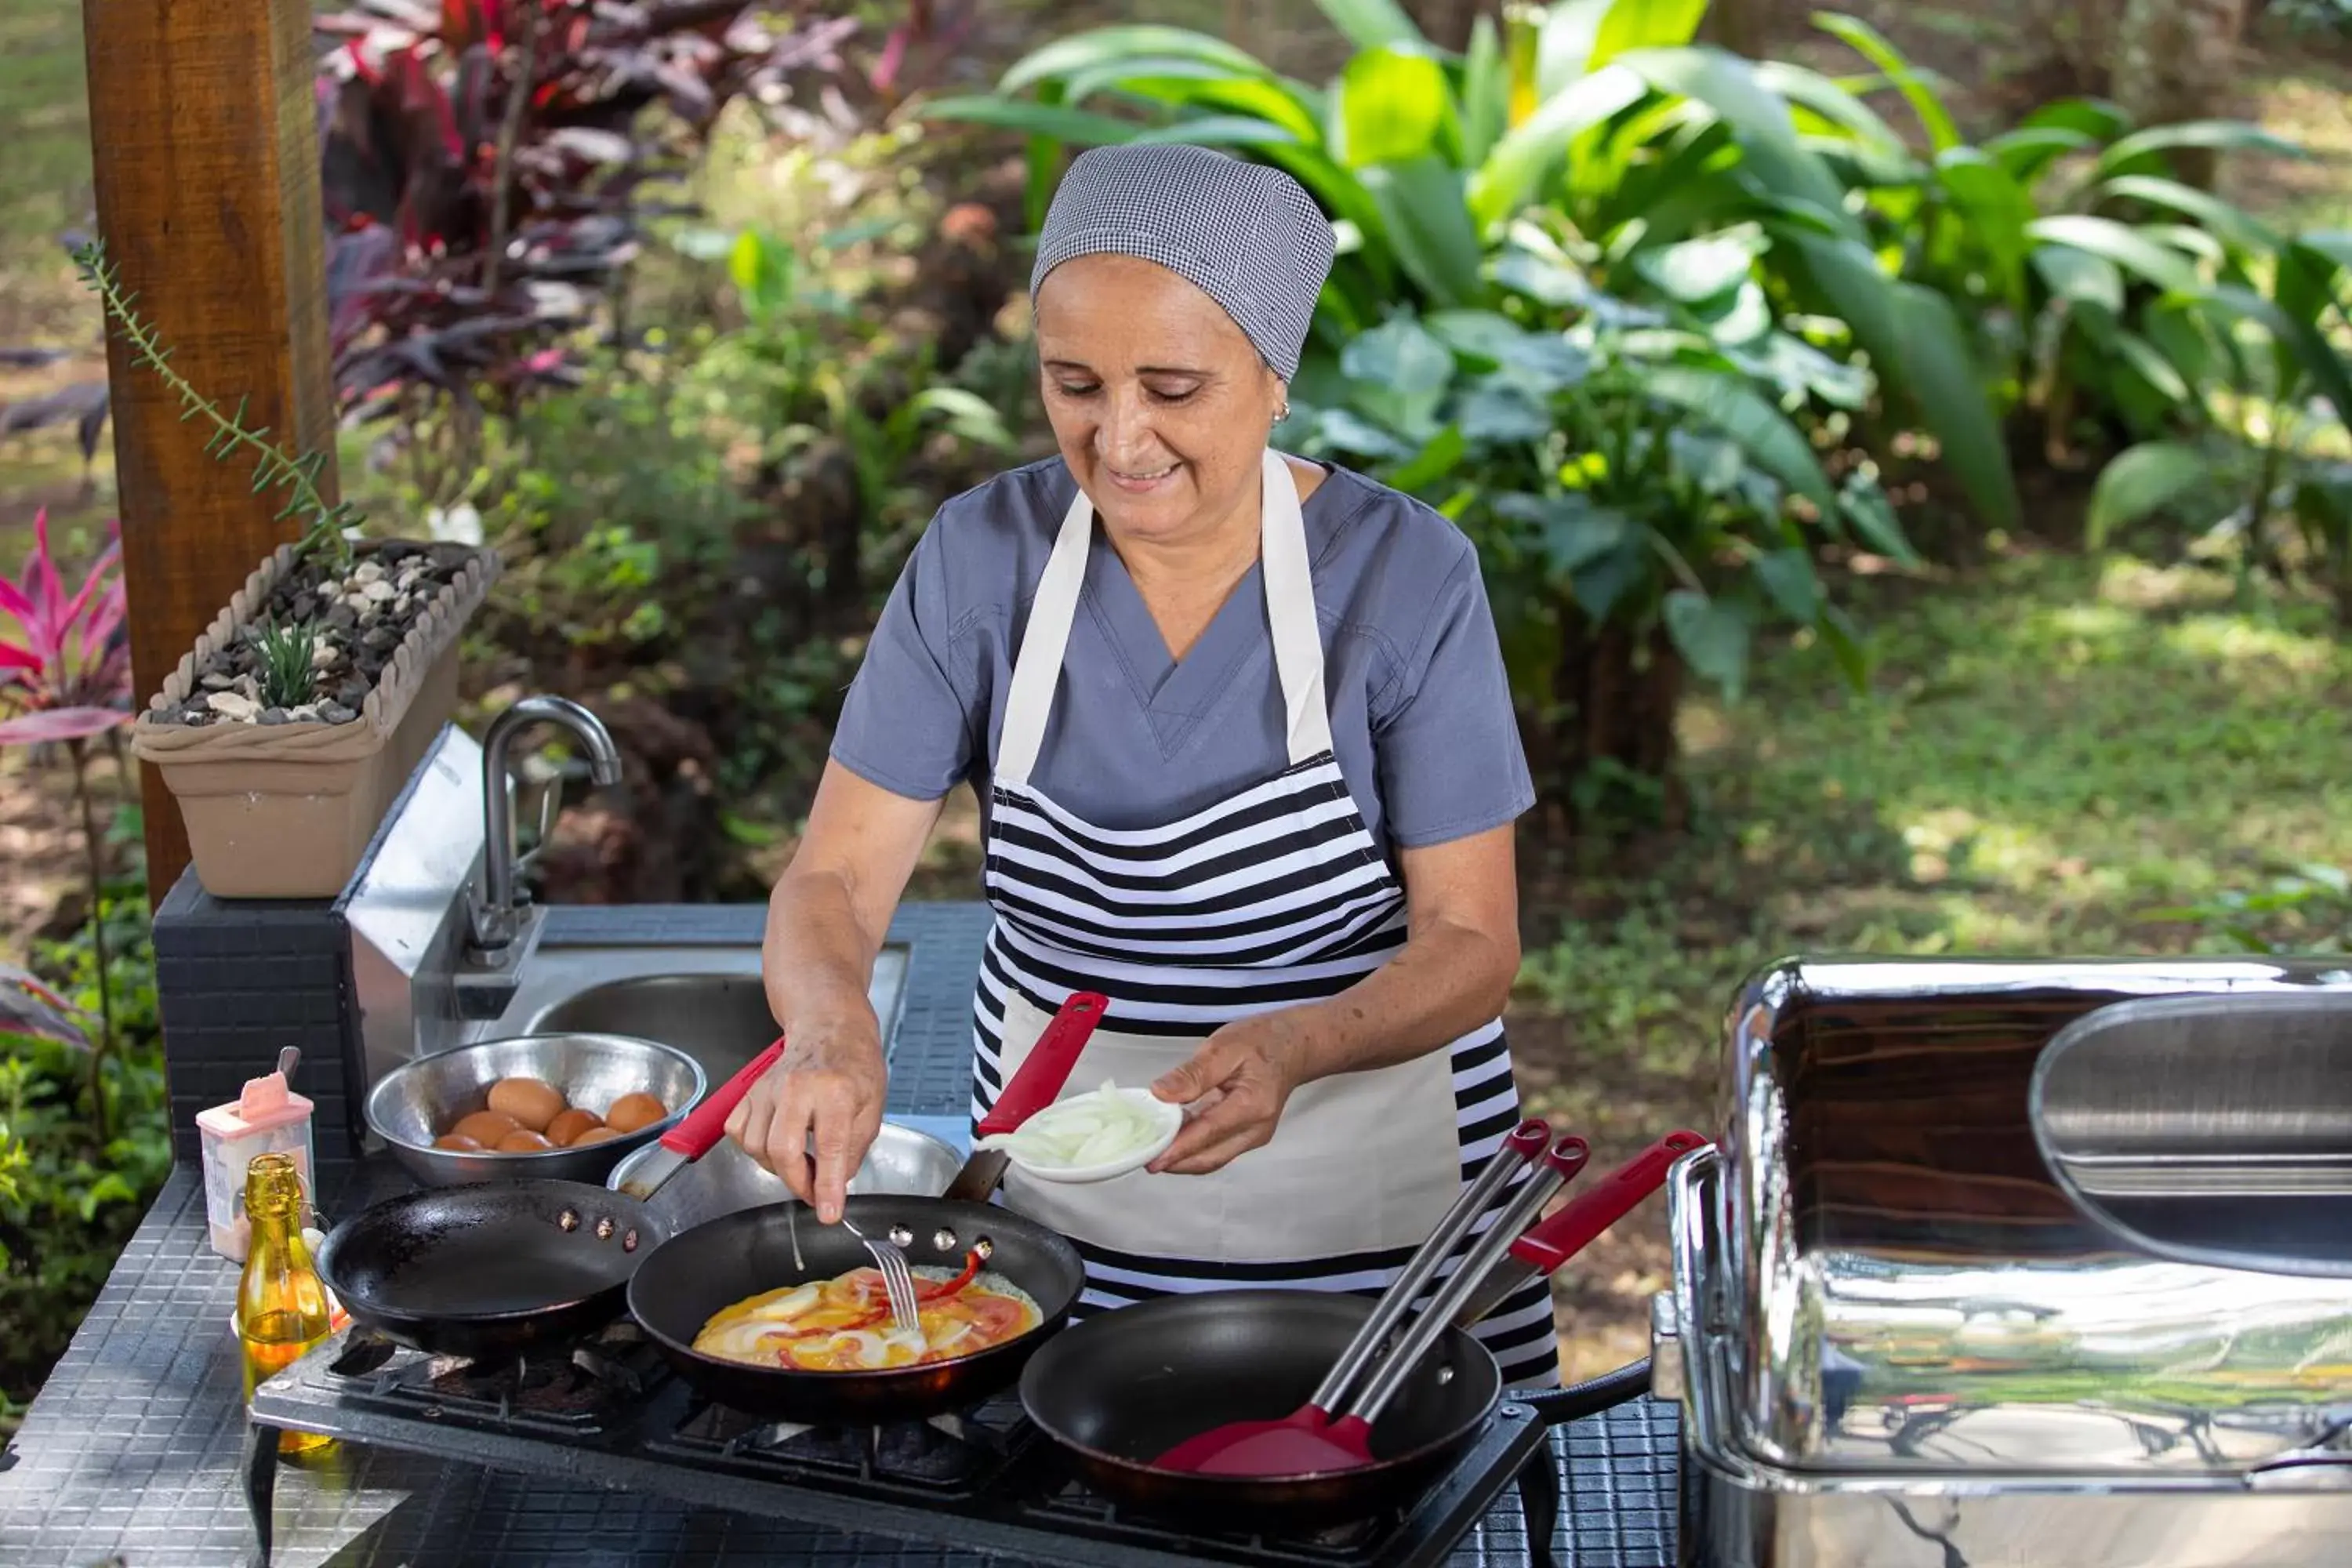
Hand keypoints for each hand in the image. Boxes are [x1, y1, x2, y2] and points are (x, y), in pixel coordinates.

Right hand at [724, 1021, 886, 1222]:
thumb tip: (835, 1184)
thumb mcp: (873, 1106)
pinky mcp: (751, 1091)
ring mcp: (768, 1088)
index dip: (827, 1186)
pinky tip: (777, 1145)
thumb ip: (855, 1149)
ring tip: (803, 1164)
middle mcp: (797, 1088)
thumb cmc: (854, 1064)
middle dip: (797, 1183)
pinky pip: (739, 1132)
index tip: (828, 1212)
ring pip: (757, 1146)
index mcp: (836, 1091)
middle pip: (782, 1150)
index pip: (830, 1147)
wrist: (828, 1027)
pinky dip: (755, 1149)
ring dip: (778, 1168)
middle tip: (815, 1192)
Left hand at [1145, 1009, 1320, 1174]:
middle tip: (1142, 1159)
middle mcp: (1256, 1129)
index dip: (1177, 1148)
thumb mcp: (1223, 1047)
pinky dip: (1193, 1150)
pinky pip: (1217, 1150)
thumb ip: (1193, 1074)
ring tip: (1152, 1151)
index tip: (1150, 1159)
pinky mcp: (1248, 1137)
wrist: (1292, 1047)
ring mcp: (1254, 1137)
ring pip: (1213, 1159)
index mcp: (1252, 1105)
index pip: (1208, 1132)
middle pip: (1210, 1157)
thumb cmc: (1260, 1042)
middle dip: (1175, 1162)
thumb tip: (1160, 1093)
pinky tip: (1172, 1139)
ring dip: (1182, 1159)